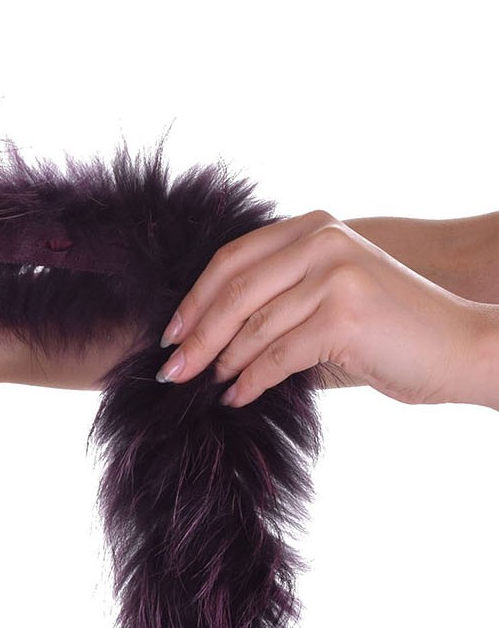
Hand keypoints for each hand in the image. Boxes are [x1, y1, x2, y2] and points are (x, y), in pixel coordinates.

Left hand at [156, 209, 495, 408]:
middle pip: (233, 290)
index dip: (195, 297)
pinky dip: (249, 382)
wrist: (457, 348)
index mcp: (316, 228)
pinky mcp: (341, 316)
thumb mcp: (332, 301)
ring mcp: (333, 275)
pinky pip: (275, 355)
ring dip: (219, 363)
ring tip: (202, 388)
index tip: (170, 333)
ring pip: (251, 326)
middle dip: (194, 335)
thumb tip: (213, 341)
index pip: (234, 257)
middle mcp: (323, 241)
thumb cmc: (392, 334)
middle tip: (169, 371)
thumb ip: (283, 304)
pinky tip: (235, 398)